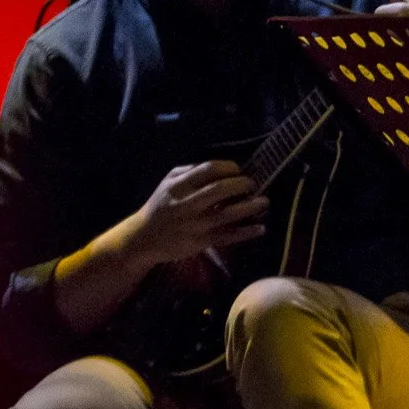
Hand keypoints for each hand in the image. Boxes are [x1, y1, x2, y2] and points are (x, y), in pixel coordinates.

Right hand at [127, 160, 269, 265]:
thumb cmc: (161, 206)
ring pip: (228, 214)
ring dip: (250, 207)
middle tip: (252, 184)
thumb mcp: (167, 183)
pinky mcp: (201, 241)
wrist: (144, 238)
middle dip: (242, 185)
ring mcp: (195, 224)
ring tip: (264, 202)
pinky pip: (228, 236)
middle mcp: (187, 204)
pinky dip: (246, 232)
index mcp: (179, 186)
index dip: (229, 167)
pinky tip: (260, 228)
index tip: (239, 170)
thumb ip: (189, 172)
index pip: (209, 170)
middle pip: (221, 189)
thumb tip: (220, 166)